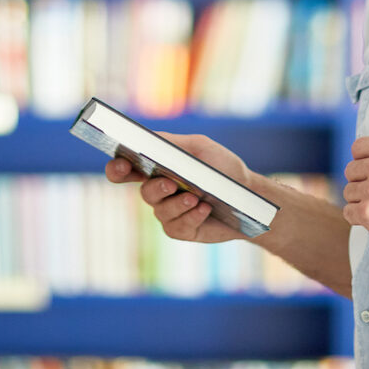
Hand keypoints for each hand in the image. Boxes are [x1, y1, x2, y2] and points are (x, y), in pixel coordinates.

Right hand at [104, 132, 254, 243]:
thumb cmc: (223, 169)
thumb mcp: (200, 148)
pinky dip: (191, 216)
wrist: (251, 196)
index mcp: (158, 169)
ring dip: (178, 204)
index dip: (117, 169)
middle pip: (145, 192)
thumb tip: (149, 138)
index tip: (120, 165)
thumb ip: (173, 143)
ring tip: (195, 197)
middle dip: (155, 189)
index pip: (127, 170)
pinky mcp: (183, 230)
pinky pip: (178, 226)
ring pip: (161, 211)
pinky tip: (204, 209)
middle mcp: (160, 192)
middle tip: (169, 184)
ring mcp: (170, 213)